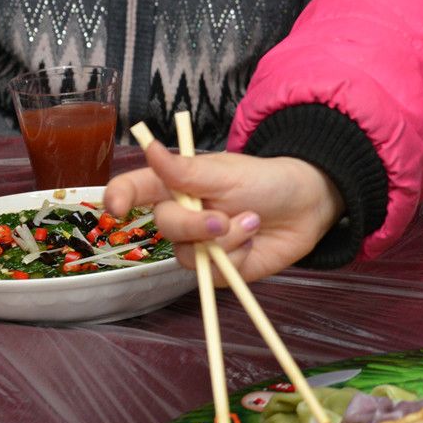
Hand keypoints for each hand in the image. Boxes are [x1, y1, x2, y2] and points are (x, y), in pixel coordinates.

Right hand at [103, 145, 343, 283]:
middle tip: (223, 218)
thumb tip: (151, 148)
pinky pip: (210, 273)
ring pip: (187, 254)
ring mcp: (198, 244)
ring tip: (252, 222)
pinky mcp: (216, 268)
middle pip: (164, 227)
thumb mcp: (226, 172)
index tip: (117, 207)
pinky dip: (234, 258)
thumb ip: (185, 170)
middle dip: (194, 225)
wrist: (305, 207)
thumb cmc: (265, 181)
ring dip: (224, 241)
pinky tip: (252, 242)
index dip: (118, 197)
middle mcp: (182, 215)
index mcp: (177, 184)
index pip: (134, 189)